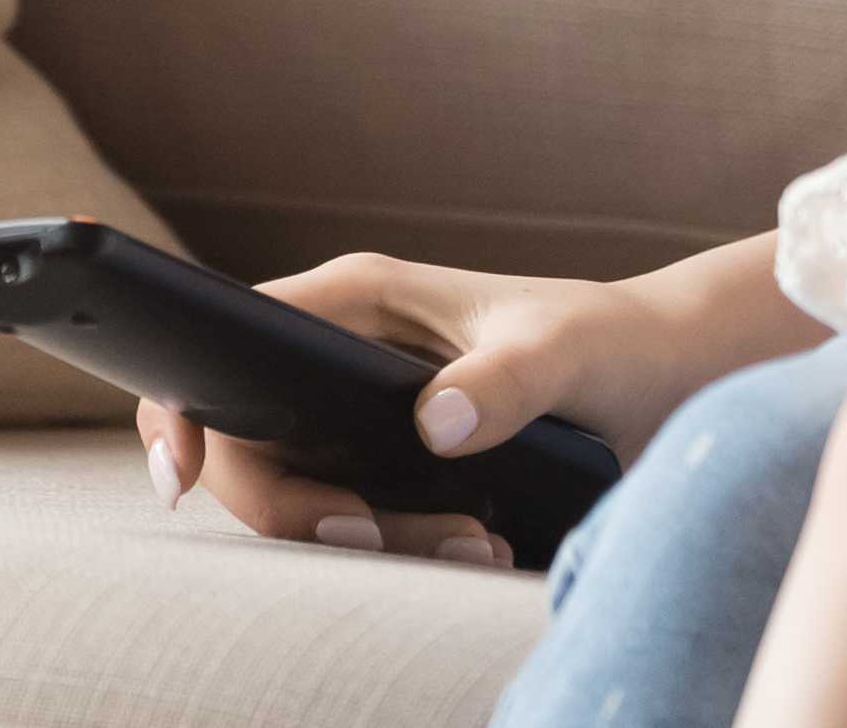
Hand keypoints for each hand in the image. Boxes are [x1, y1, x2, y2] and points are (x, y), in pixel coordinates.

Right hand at [141, 250, 730, 560]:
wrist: (665, 375)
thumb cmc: (613, 340)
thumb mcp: (568, 352)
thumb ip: (509, 380)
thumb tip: (433, 426)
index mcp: (356, 298)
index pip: (225, 339)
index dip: (182, 404)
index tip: (187, 472)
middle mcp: (338, 351)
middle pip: (245, 444)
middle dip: (297, 509)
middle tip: (383, 533)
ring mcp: (353, 412)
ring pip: (297, 494)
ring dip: (362, 537)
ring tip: (467, 540)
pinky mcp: (383, 464)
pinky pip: (345, 519)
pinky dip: (390, 548)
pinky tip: (467, 546)